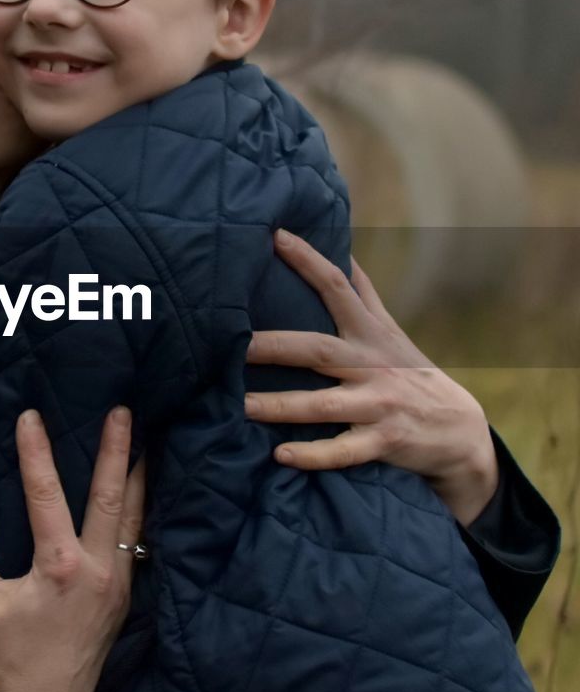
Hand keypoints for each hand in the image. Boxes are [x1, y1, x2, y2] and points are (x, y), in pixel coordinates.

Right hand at [0, 405, 144, 691]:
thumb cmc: (6, 654)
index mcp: (60, 566)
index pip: (46, 495)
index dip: (35, 452)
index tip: (30, 416)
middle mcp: (98, 568)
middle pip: (110, 495)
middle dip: (116, 450)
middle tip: (124, 411)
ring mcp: (118, 581)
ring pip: (132, 515)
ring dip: (136, 474)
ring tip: (142, 439)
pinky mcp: (125, 594)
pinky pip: (134, 539)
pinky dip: (136, 508)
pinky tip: (136, 491)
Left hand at [244, 229, 497, 525]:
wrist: (461, 431)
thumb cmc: (410, 373)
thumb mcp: (390, 332)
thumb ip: (363, 294)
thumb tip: (341, 249)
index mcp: (370, 334)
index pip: (337, 287)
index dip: (307, 260)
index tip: (274, 236)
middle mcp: (372, 365)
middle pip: (317, 350)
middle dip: (273, 345)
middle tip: (230, 341)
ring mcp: (378, 404)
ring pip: (321, 404)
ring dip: (278, 406)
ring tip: (238, 405)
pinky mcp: (384, 442)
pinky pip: (342, 451)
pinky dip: (312, 455)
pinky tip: (279, 455)